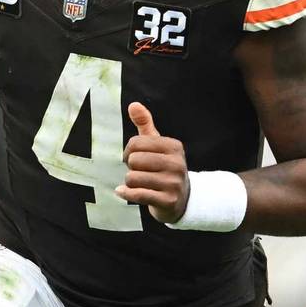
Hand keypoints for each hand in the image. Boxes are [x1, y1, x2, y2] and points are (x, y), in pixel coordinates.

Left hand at [116, 102, 189, 223]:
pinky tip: (123, 191)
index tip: (133, 157)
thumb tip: (133, 105)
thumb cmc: (163, 168)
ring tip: (139, 183)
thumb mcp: (157, 145)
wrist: (182, 199)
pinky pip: (138, 194)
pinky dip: (126, 193)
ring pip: (133, 178)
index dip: (128, 151)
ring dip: (130, 182)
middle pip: (134, 160)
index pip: (136, 142)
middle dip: (131, 167)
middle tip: (139, 171)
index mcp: (174, 146)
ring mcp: (173, 183)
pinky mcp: (168, 201)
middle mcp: (176, 164)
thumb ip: (145, 124)